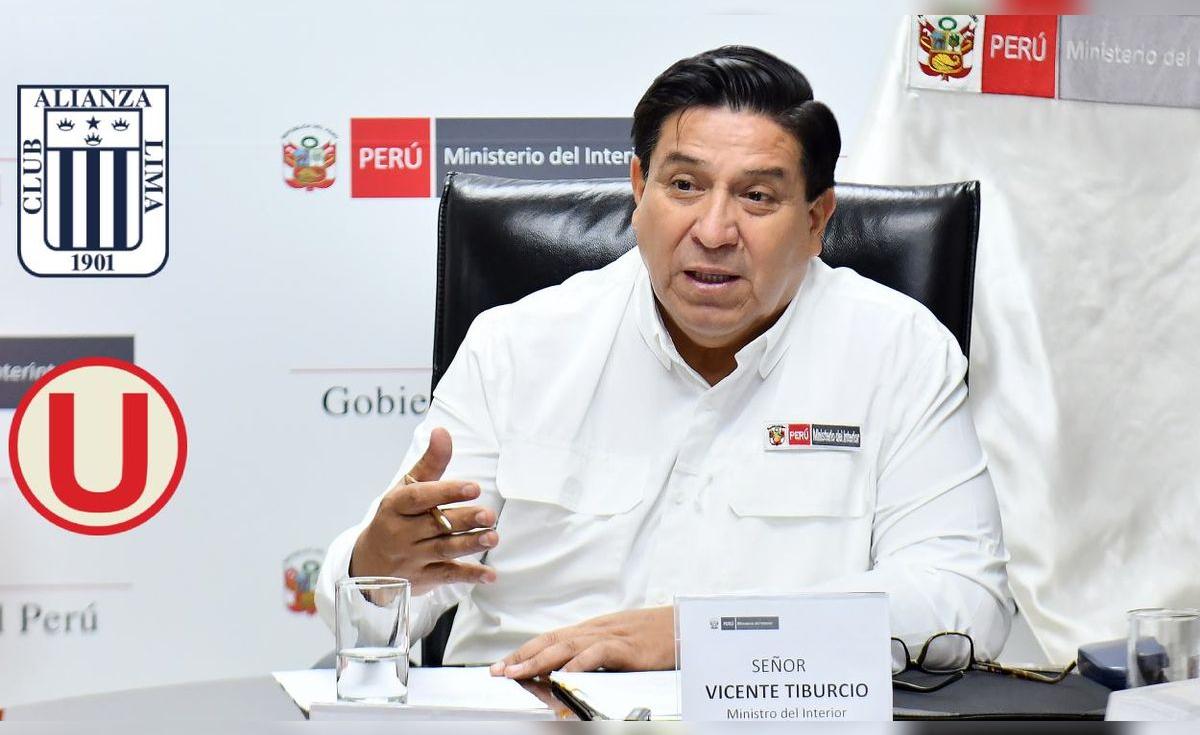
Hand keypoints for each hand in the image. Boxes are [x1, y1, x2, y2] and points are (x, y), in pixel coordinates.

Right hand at [350, 427, 498, 595]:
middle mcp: (400, 533)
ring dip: (470, 545)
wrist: (368, 564)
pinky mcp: (422, 578)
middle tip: (489, 514)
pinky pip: (447, 576)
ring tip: (493, 537)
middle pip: (436, 525)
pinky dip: (469, 575)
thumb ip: (429, 464)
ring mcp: (411, 558)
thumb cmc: (394, 518)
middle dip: (464, 520)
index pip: (419, 498)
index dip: (445, 492)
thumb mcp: (405, 490)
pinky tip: (490, 574)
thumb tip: (442, 431)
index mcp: (395, 507)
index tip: (473, 487)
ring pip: (443, 550)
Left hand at [489, 606, 674, 678]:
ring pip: (568, 645)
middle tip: (498, 670)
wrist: (687, 627)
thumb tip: (570, 671)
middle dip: (522, 655)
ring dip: (539, 660)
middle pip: (552, 639)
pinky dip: (578, 664)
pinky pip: (598, 654)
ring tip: (518, 673)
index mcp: (594, 629)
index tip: (503, 664)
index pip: (552, 638)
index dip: (525, 650)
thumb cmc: (656, 639)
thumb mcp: (621, 646)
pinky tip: (563, 675)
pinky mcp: (628, 647)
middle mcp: (597, 629)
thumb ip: (596, 655)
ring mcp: (612, 636)